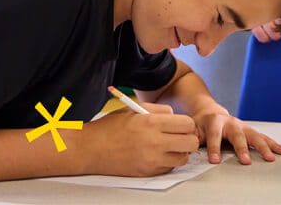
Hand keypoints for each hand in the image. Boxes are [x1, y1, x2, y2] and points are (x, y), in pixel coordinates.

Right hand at [83, 103, 198, 176]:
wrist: (89, 149)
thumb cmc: (110, 127)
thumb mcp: (135, 109)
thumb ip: (159, 110)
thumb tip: (175, 116)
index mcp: (152, 122)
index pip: (188, 124)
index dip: (187, 124)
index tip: (182, 125)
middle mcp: (154, 142)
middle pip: (191, 142)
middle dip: (189, 138)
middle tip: (180, 137)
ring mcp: (151, 160)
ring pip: (183, 158)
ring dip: (180, 152)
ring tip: (170, 147)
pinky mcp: (146, 172)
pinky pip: (169, 169)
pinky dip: (169, 163)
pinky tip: (159, 156)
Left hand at [191, 104, 280, 164]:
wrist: (210, 111)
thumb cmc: (201, 124)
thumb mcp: (192, 128)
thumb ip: (191, 137)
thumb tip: (186, 148)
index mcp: (214, 121)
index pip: (214, 135)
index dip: (214, 148)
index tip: (214, 161)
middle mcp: (231, 122)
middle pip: (238, 135)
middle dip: (242, 148)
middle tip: (245, 161)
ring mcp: (242, 125)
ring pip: (254, 135)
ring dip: (263, 147)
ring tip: (271, 158)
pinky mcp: (250, 130)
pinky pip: (263, 137)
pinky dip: (273, 144)